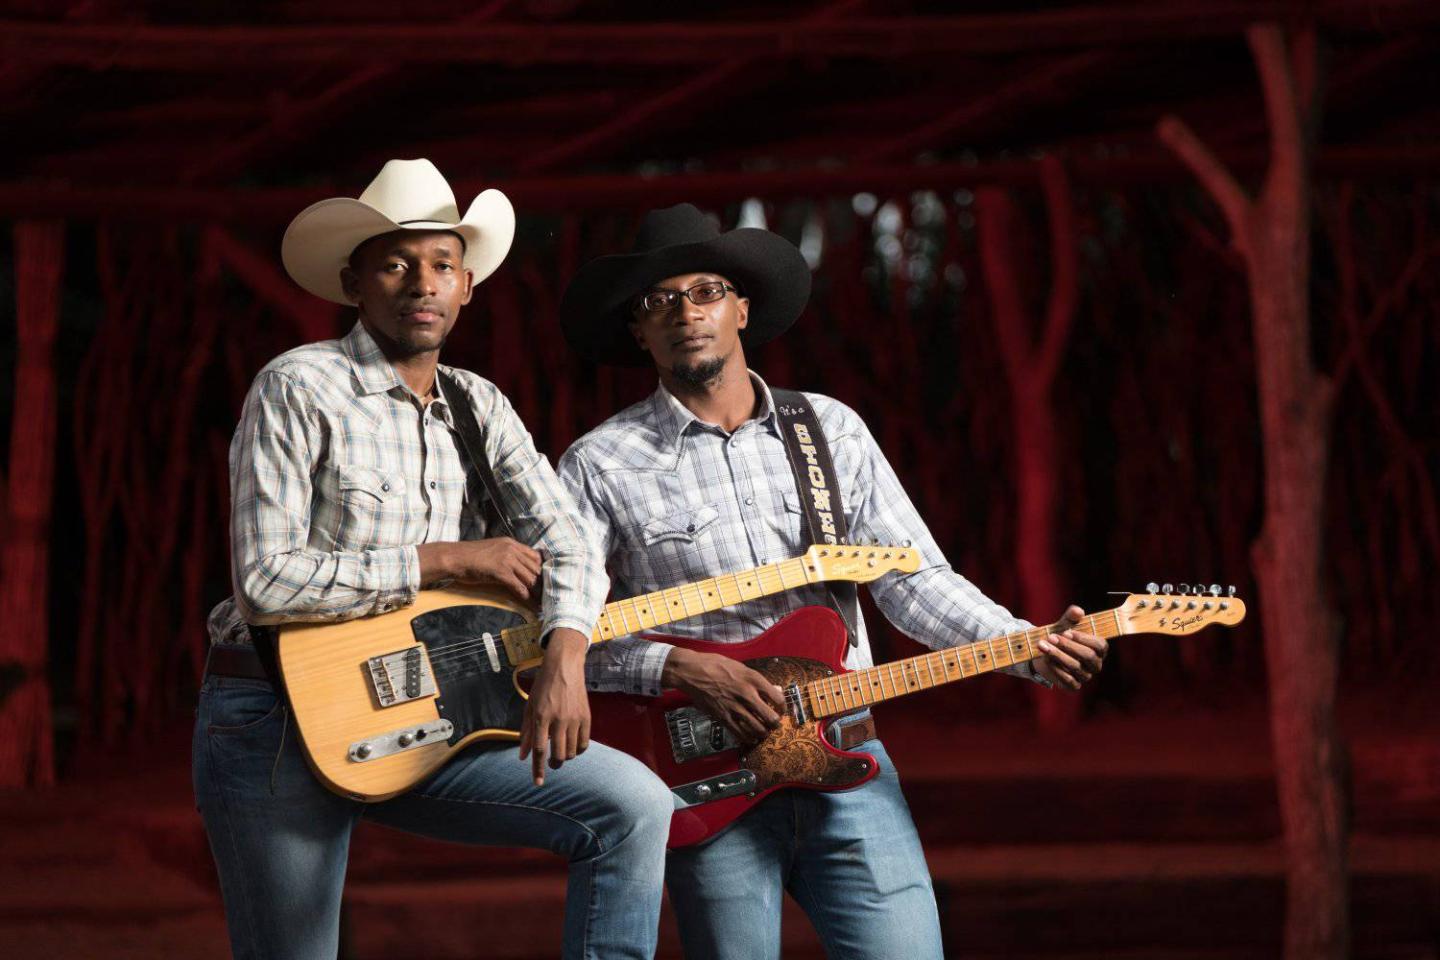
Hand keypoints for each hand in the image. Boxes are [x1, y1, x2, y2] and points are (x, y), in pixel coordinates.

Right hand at [417, 538, 541, 601]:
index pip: (535, 556)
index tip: (546, 582)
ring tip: (542, 603)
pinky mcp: (501, 572)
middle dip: (543, 583)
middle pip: (536, 568)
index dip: (542, 570)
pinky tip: (530, 604)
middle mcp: (512, 549)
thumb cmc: (470, 556)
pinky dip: (526, 597)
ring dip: (537, 593)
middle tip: (548, 595)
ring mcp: (507, 560)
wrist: (454, 558)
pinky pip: (519, 587)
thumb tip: (517, 567)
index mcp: (511, 543)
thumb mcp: (493, 550)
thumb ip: (506, 555)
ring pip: (530, 578)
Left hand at [518, 628, 589, 786]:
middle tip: (552, 763)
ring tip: (562, 752)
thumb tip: (522, 756)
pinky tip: (573, 747)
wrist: (564, 666)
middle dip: (554, 764)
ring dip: (566, 757)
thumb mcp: (529, 707)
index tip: (538, 783)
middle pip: (558, 754)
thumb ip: (525, 732)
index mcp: (541, 717)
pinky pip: (584, 743)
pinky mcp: (586, 716)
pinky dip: (579, 750)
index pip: (539, 749)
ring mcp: (574, 718)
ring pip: (572, 751)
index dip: (538, 769)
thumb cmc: (543, 686)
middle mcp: (558, 719)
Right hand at [662, 648, 785, 742]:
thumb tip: (772, 690)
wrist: (692, 672)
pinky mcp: (723, 717)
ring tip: (763, 731)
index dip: (783, 707)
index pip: (778, 698)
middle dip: (775, 723)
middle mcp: (746, 694)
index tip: (780, 709)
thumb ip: (757, 680)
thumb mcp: (741, 667)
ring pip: (757, 728)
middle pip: (770, 717)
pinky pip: (740, 733)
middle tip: (773, 723)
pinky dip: (748, 738)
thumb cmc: (715, 665)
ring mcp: (734, 707)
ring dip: (763, 732)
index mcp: (753, 679)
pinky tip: (750, 738)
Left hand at [1034, 604, 1106, 690]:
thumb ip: (1071, 616)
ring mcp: (1085, 676)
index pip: (1100, 645)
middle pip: (1088, 656)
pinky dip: (1055, 668)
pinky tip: (1045, 658)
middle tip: (1051, 637)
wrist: (1044, 651)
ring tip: (1042, 645)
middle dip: (1068, 646)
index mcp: (1099, 649)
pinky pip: (1068, 680)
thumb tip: (1078, 611)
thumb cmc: (1060, 636)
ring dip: (1057, 655)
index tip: (1067, 631)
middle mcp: (1095, 664)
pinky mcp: (1074, 686)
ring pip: (1075, 667)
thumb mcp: (1064, 624)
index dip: (1084, 638)